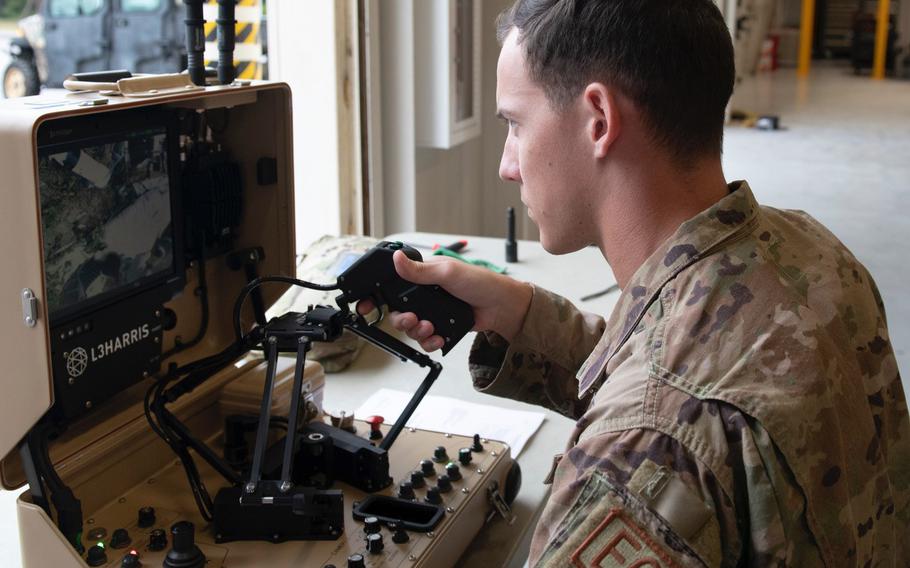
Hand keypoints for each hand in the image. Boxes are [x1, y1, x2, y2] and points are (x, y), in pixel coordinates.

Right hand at [357, 250, 531, 351]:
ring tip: (429, 328)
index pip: (393, 284)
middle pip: (398, 310)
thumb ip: (420, 270)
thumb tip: (397, 259)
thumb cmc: (481, 283)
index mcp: (423, 275)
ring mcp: (432, 311)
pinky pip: (425, 339)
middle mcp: (425, 294)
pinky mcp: (441, 326)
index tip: (368, 306)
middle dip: (401, 319)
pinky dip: (429, 341)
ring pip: (410, 327)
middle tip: (411, 320)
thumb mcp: (449, 272)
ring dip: (416, 331)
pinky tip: (437, 337)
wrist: (502, 308)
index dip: (378, 295)